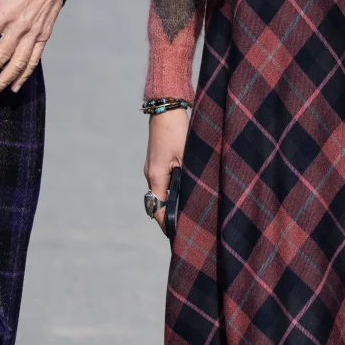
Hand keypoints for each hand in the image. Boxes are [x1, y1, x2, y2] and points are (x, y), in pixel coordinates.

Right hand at [144, 108, 188, 234]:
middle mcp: (150, 174)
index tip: (180, 236)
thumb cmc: (178, 131)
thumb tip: (193, 202)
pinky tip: (186, 189)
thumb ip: (187, 181)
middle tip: (190, 225)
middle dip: (172, 216)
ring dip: (173, 202)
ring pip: (161, 192)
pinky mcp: (156, 160)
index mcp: (156, 176)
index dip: (168, 225)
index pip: (158, 210)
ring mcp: (151, 167)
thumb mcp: (188, 157)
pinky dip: (171, 189)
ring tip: (191, 210)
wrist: (166, 108)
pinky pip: (162, 181)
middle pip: (158, 204)